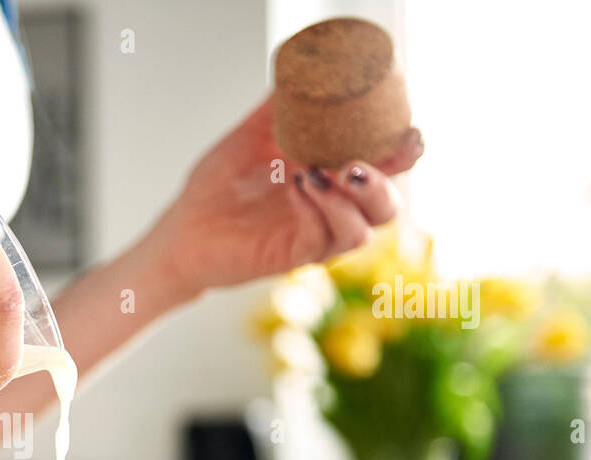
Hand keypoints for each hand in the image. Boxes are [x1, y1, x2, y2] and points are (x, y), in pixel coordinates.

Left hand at [143, 96, 423, 300]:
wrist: (183, 226)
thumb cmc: (217, 187)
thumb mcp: (250, 136)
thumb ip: (277, 108)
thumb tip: (298, 71)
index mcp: (333, 180)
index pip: (387, 169)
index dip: (404, 153)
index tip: (407, 133)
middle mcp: (332, 211)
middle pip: (386, 208)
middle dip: (384, 184)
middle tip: (358, 162)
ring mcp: (314, 237)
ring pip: (361, 231)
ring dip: (350, 201)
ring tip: (320, 173)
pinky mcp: (291, 257)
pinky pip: (320, 240)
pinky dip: (316, 211)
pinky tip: (296, 186)